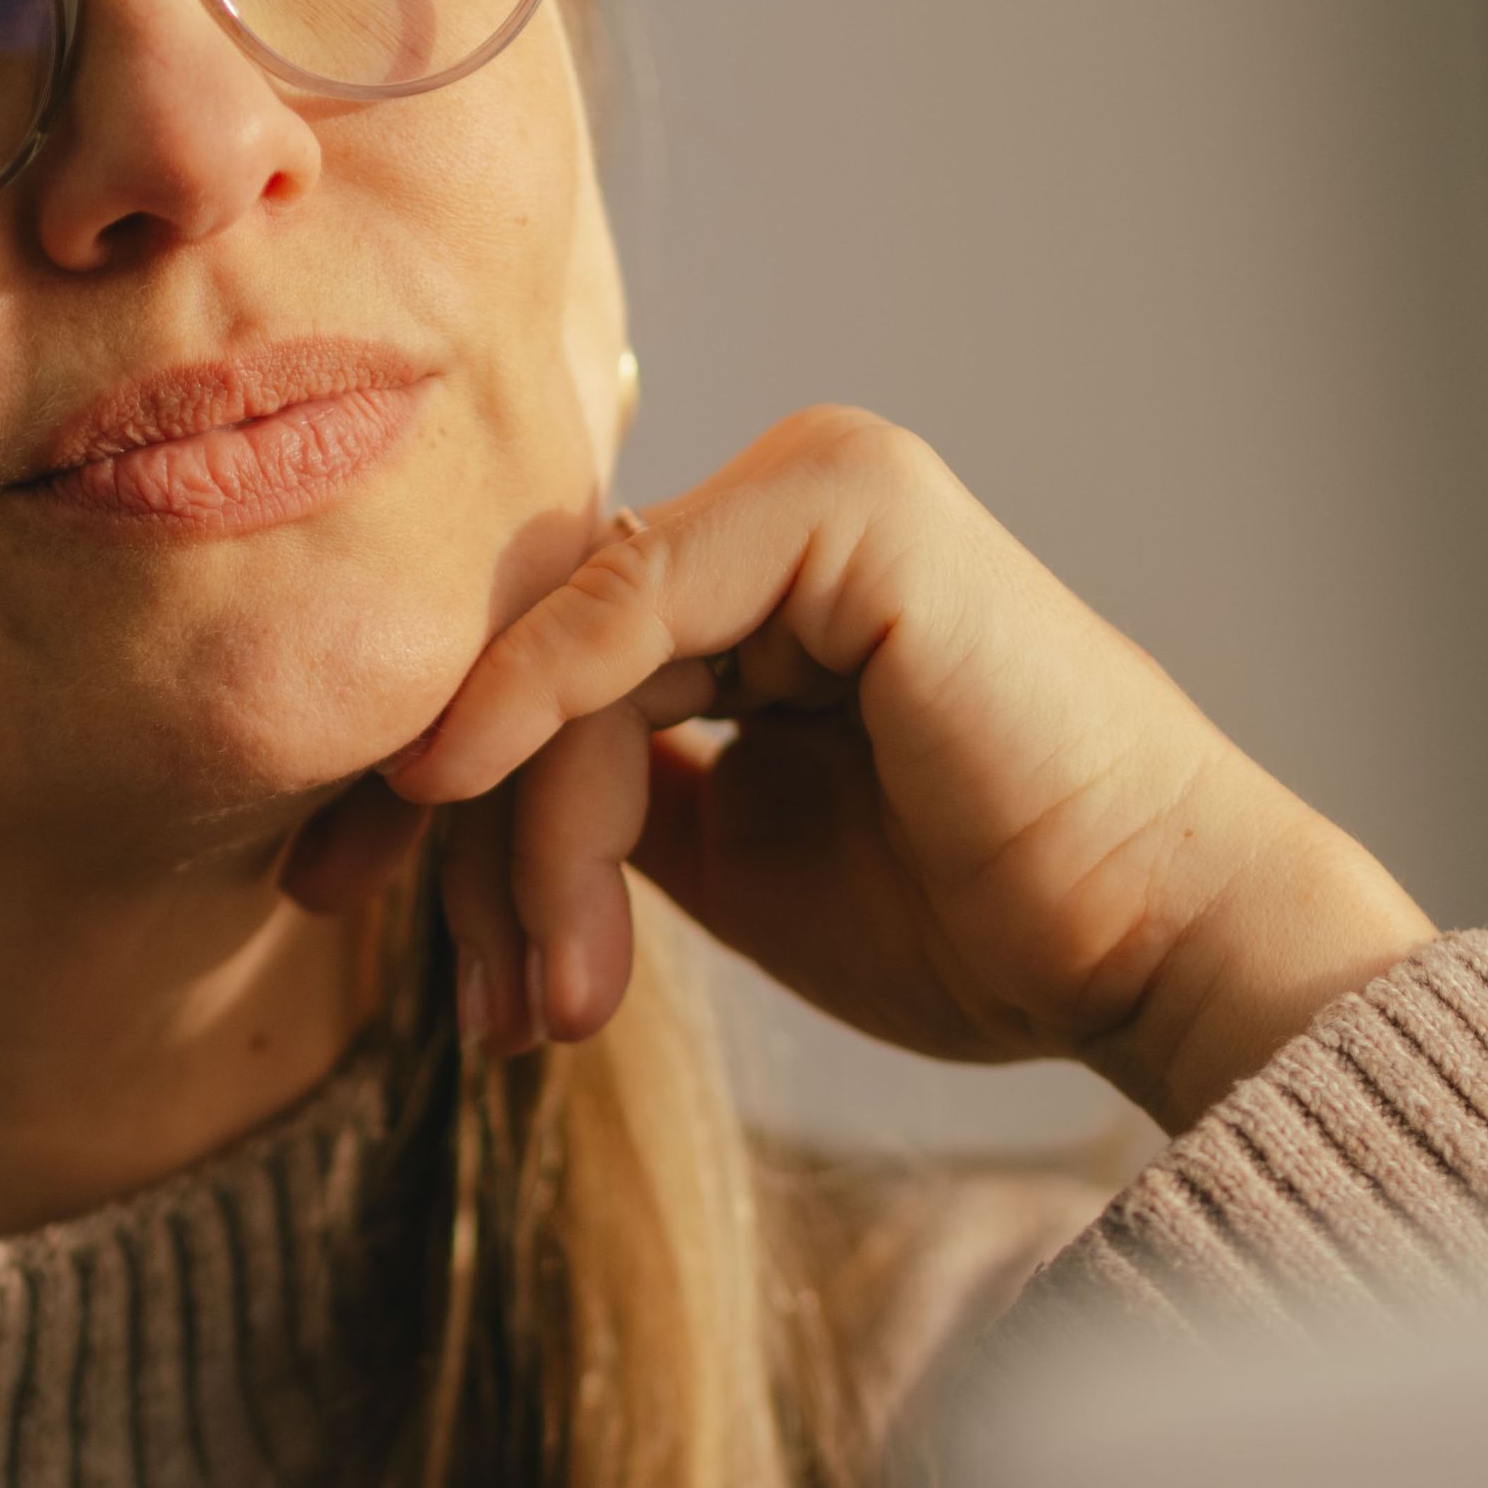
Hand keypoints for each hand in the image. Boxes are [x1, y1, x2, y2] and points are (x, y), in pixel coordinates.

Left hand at [289, 407, 1436, 1134]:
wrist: (1155, 949)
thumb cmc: (983, 923)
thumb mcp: (733, 857)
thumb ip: (609, 791)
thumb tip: (445, 788)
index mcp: (770, 579)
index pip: (546, 657)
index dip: (432, 784)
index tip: (332, 896)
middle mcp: (789, 509)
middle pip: (536, 646)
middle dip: (435, 806)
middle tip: (340, 922)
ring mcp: (821, 486)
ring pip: (571, 647)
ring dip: (519, 831)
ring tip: (529, 1001)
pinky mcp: (849, 501)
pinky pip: (634, 603)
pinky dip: (528, 700)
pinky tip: (443, 784)